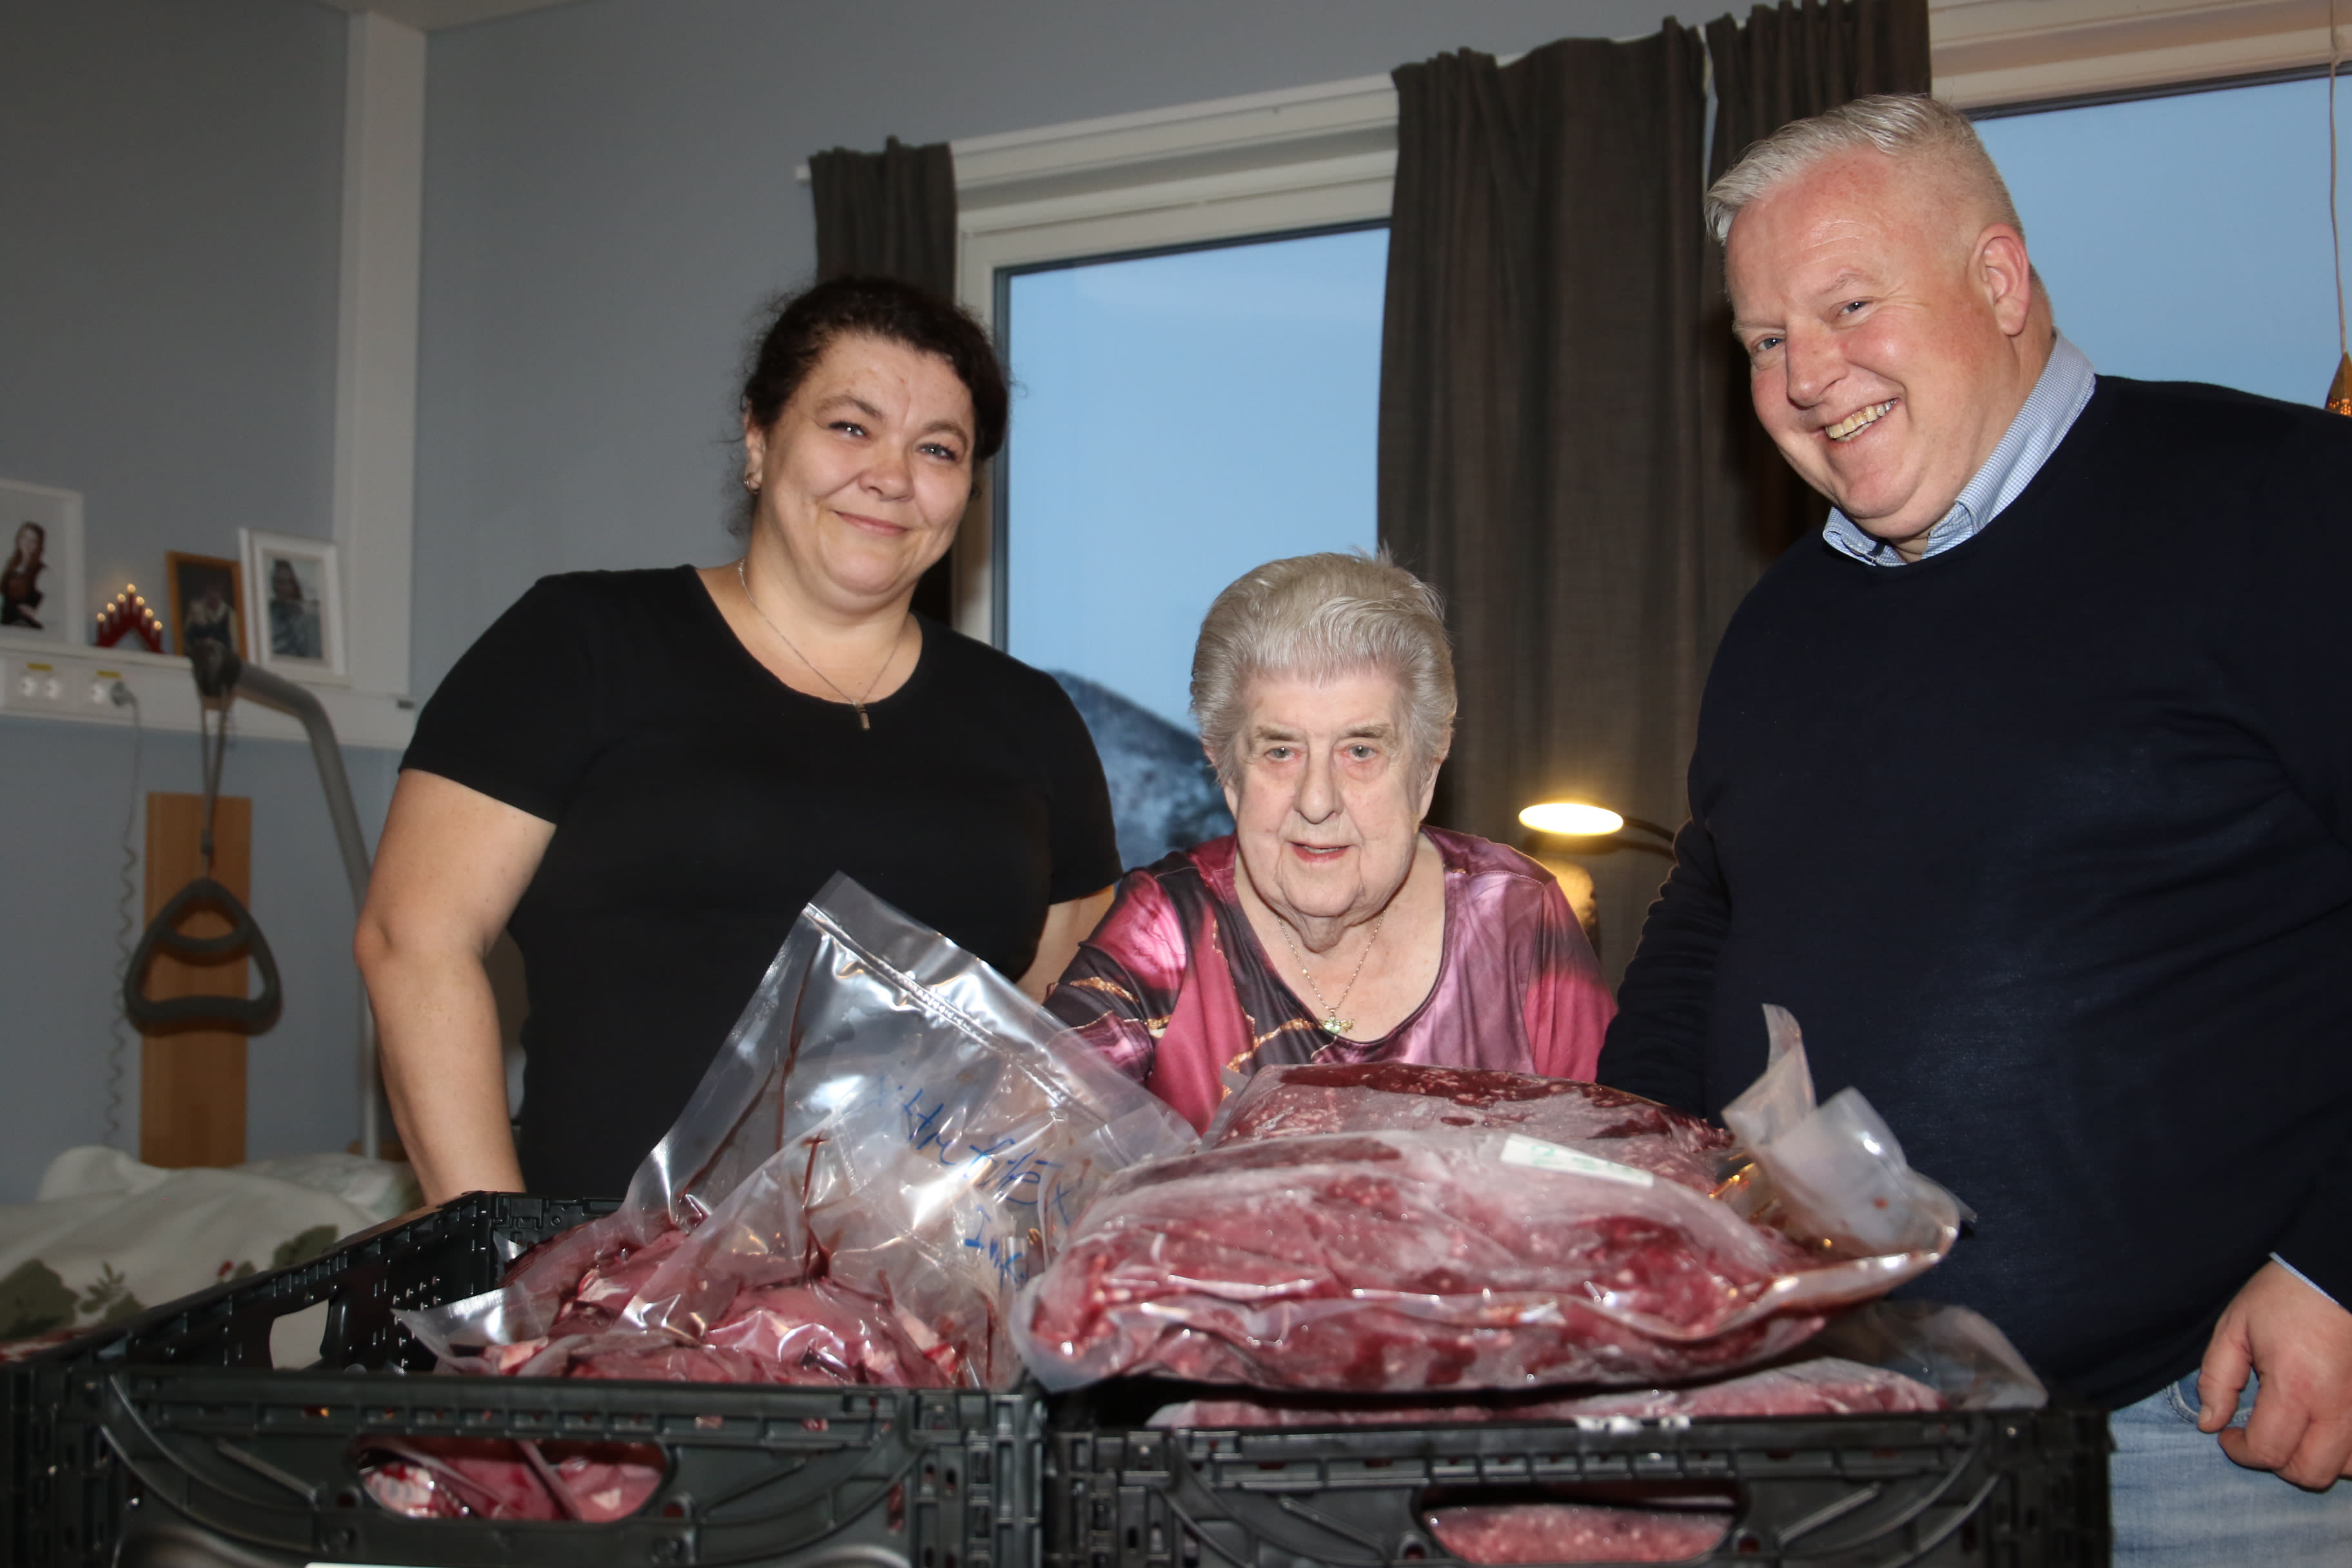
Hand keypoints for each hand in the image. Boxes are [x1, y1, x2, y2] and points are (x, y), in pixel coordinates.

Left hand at [2198, 1260, 2351, 1489]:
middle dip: (2277, 1464)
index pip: (2269, 1450)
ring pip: (2345, 1469)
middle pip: (2310, 1472)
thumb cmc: (2284, 1298)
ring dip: (2314, 1460)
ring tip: (2293, 1433)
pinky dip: (2345, 1453)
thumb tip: (2209, 1423)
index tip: (2227, 1435)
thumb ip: (2217, 1379)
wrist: (2334, 1275)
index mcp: (2296, 1387)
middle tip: (2259, 1438)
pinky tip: (2323, 1430)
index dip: (2240, 1451)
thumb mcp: (2235, 1329)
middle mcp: (2338, 1406)